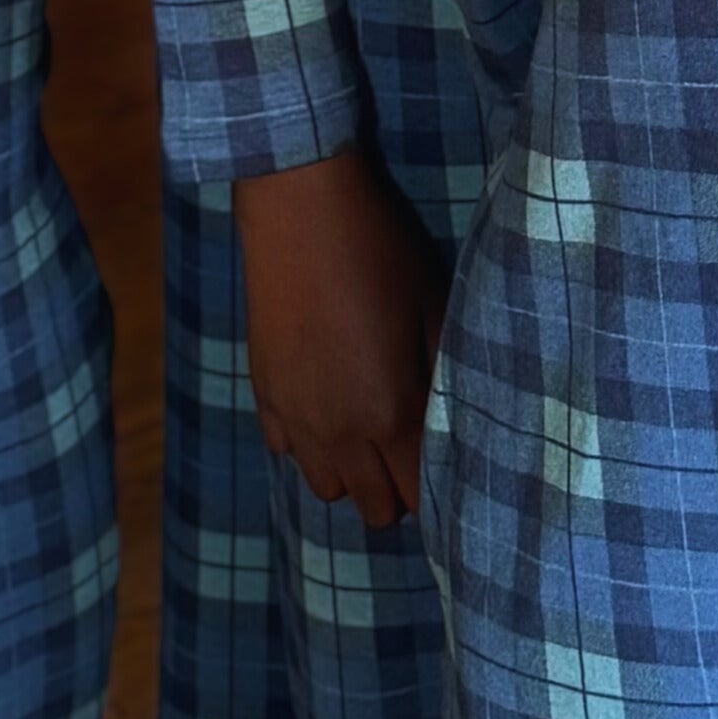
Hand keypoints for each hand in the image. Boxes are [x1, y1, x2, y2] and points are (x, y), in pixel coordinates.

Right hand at [236, 143, 441, 529]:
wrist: (301, 210)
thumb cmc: (380, 253)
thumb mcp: (432, 308)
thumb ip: (443, 374)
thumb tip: (455, 417)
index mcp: (391, 415)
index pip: (417, 495)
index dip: (435, 489)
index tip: (443, 464)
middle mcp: (339, 432)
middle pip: (372, 508)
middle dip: (396, 488)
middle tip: (408, 443)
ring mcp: (294, 417)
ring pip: (325, 487)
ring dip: (350, 470)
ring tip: (365, 426)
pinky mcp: (262, 393)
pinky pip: (286, 449)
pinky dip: (307, 440)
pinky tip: (323, 400)